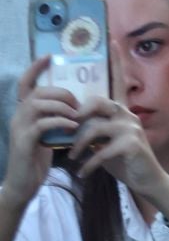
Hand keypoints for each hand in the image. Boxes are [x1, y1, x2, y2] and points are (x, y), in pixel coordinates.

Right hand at [2, 59, 69, 208]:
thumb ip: (56, 117)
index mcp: (24, 112)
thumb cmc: (38, 157)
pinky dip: (60, 122)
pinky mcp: (24, 141)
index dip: (35, 68)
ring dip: (62, 106)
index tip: (49, 56)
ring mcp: (19, 128)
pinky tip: (73, 127)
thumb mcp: (49, 132)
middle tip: (78, 104)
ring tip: (77, 115)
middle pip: (38, 92)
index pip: (26, 84)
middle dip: (62, 93)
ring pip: (38, 104)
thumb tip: (78, 104)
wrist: (24, 184)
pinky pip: (42, 124)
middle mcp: (18, 116)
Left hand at [68, 97, 168, 202]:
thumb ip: (94, 135)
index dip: (80, 110)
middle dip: (78, 118)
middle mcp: (128, 117)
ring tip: (72, 157)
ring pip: (95, 128)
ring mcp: (131, 130)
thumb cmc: (125, 162)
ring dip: (79, 144)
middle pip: (99, 104)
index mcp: (123, 115)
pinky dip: (88, 165)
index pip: (99, 101)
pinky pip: (101, 152)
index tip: (67, 126)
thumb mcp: (107, 145)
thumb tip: (69, 130)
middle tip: (66, 134)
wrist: (148, 180)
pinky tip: (82, 173)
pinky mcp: (132, 145)